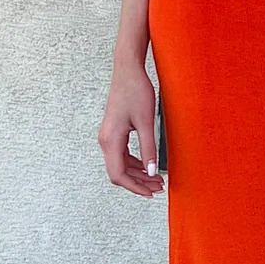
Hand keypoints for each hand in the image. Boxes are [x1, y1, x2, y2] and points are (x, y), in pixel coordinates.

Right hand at [98, 59, 164, 196]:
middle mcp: (105, 140)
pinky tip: (147, 165)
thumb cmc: (136, 91)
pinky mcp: (113, 132)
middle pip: (118, 172)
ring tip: (156, 179)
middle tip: (159, 187)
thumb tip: (152, 172)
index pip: (118, 174)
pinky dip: (134, 163)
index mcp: (111, 140)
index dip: (135, 187)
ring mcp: (108, 136)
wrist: (127, 71)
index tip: (151, 192)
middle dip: (138, 183)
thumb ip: (149, 149)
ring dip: (137, 174)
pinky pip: (121, 155)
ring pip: (120, 165)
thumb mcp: (146, 122)